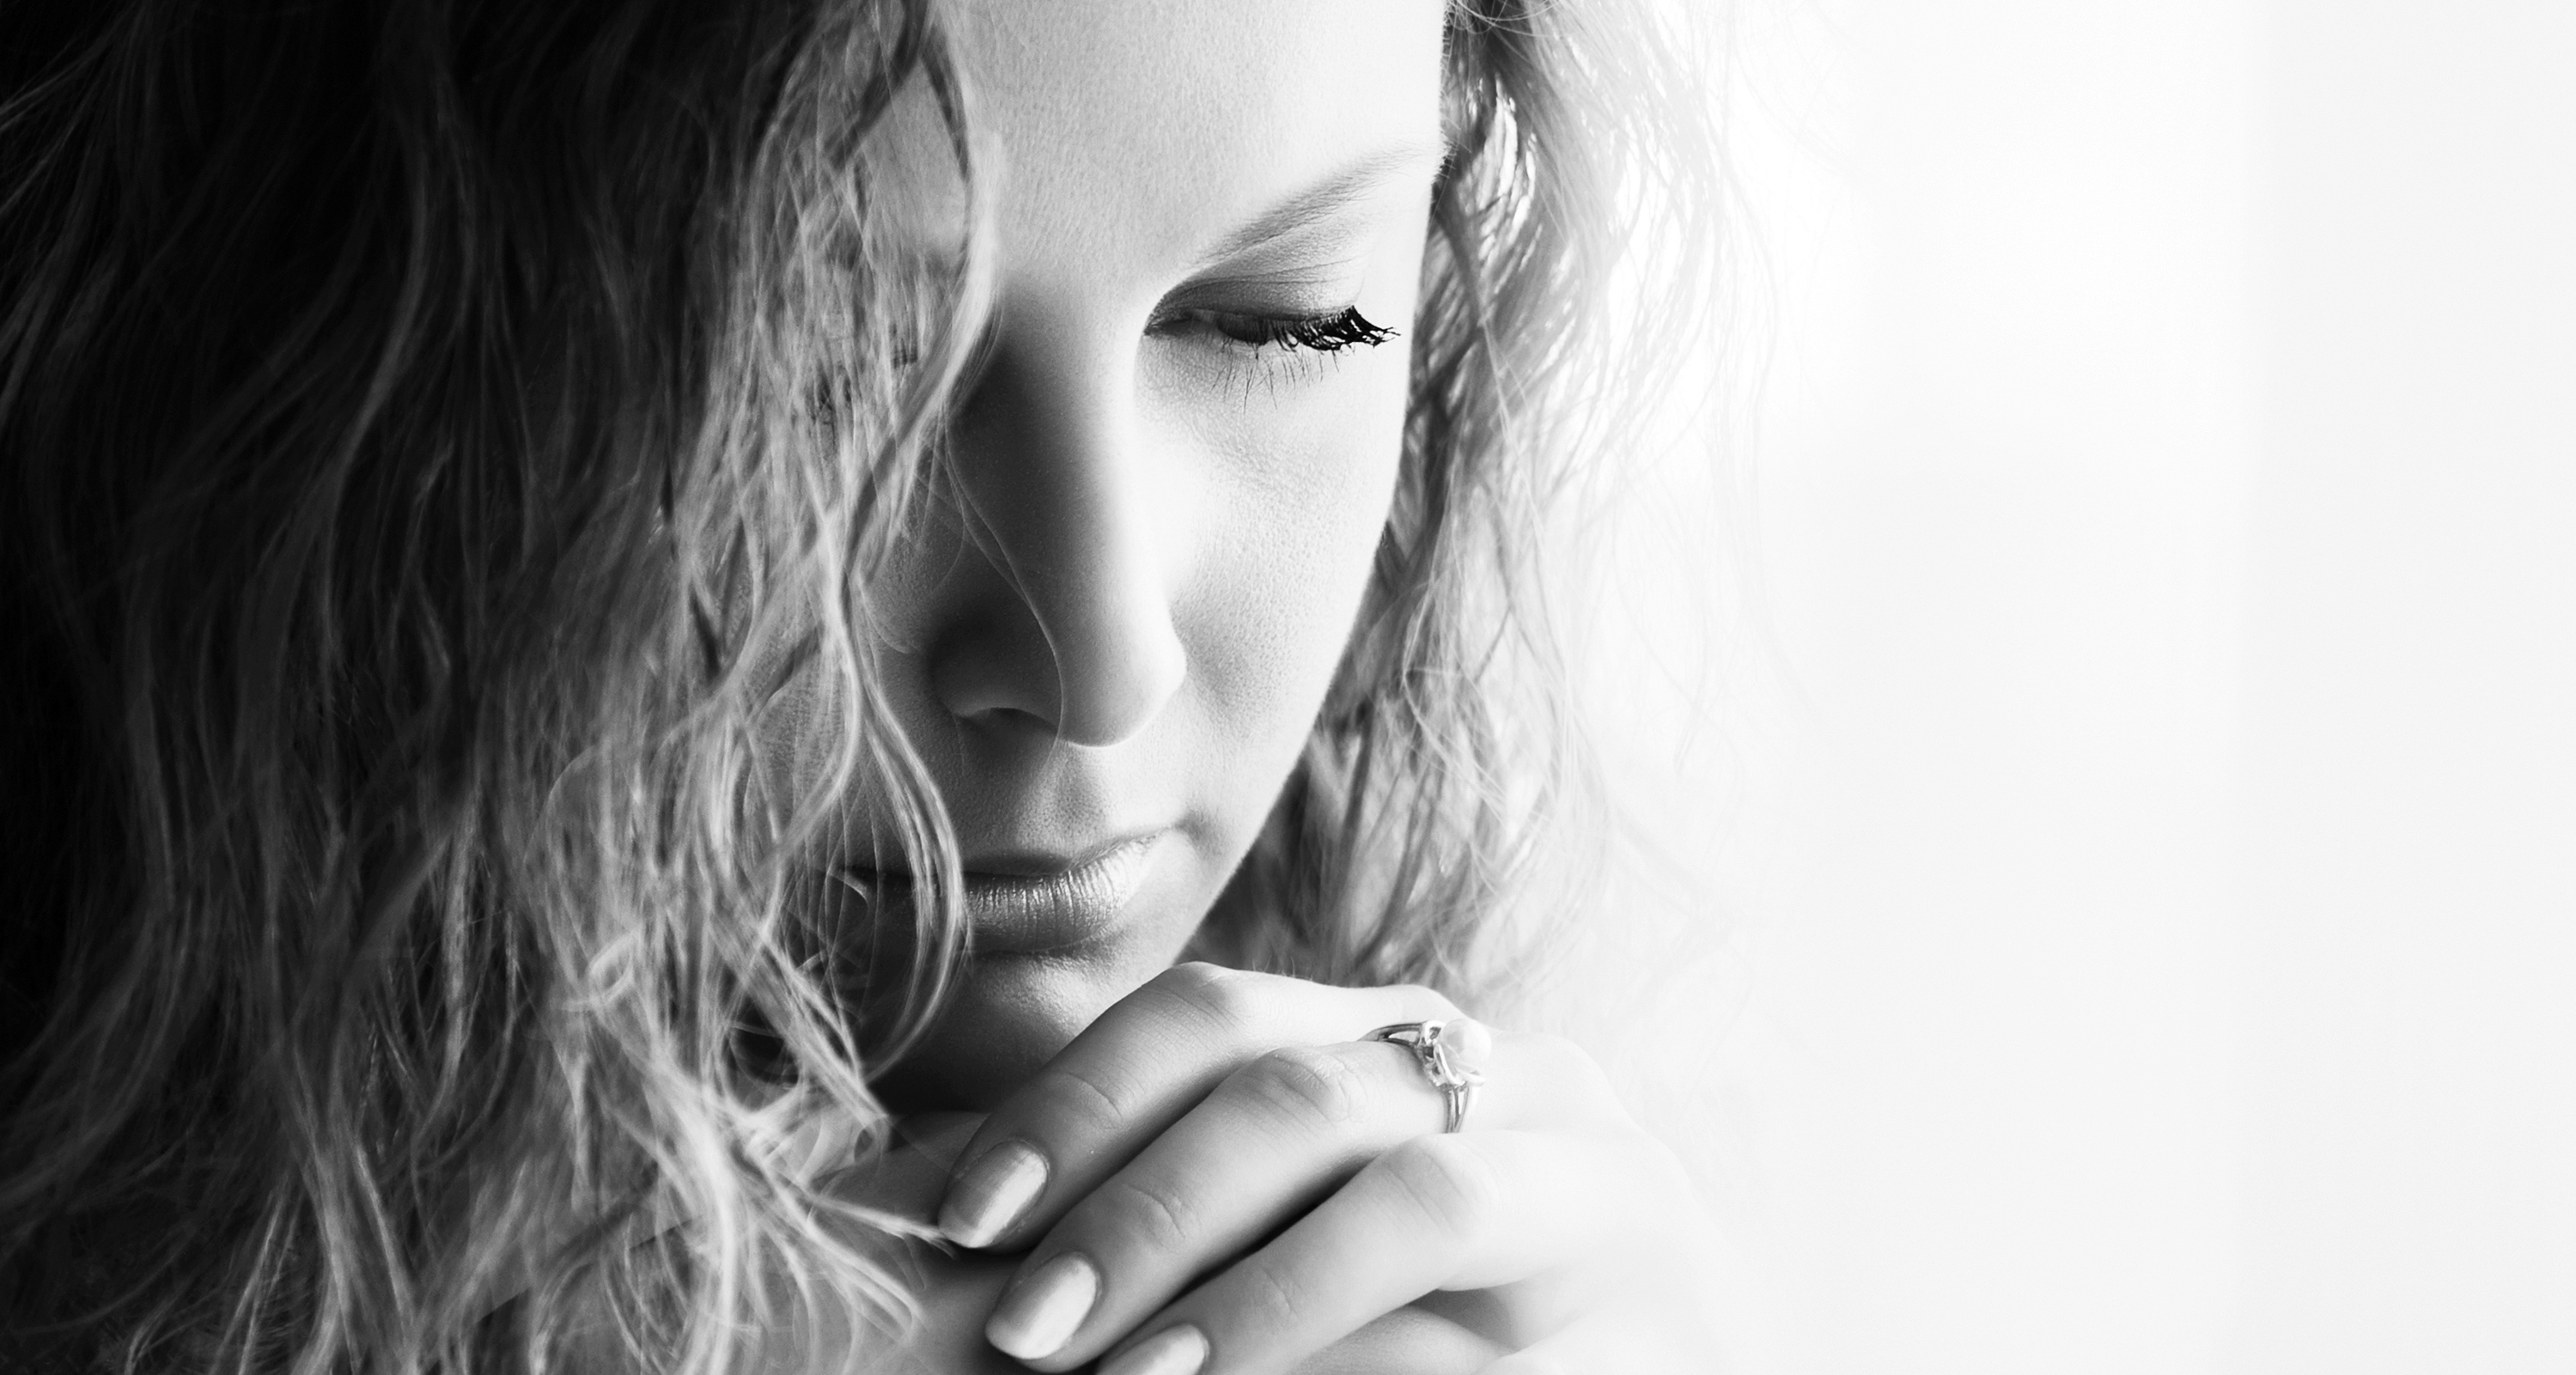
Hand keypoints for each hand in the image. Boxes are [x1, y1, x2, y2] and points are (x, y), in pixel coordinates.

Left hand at [920, 964, 1723, 1374]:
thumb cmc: (1428, 1345)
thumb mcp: (1296, 1255)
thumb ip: (1161, 1215)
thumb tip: (892, 1209)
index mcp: (1415, 1046)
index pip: (1218, 1019)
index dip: (1078, 1104)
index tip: (964, 1221)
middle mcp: (1529, 1088)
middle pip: (1306, 1100)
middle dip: (1148, 1215)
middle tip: (1026, 1332)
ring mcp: (1622, 1200)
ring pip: (1422, 1201)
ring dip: (1260, 1301)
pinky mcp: (1683, 1331)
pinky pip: (1509, 1354)